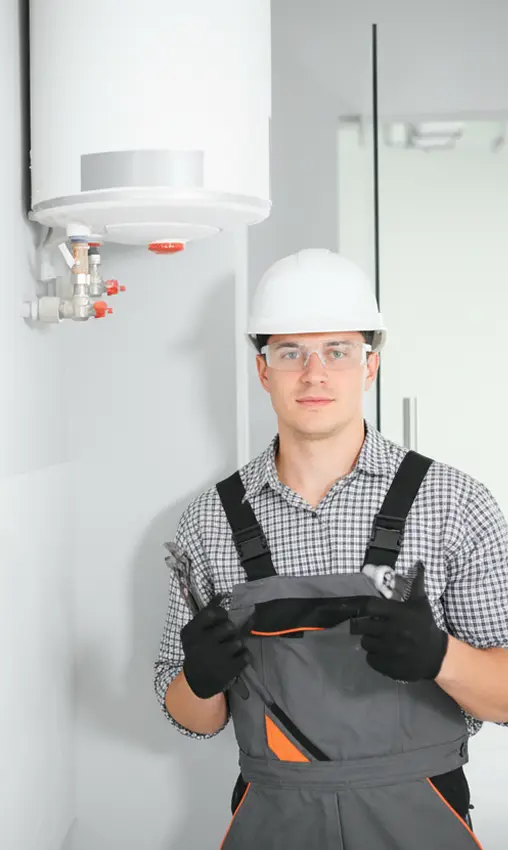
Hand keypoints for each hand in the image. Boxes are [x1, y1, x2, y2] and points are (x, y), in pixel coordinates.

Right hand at [181, 595, 248, 698]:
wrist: (197, 682)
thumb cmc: (197, 651)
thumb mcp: (195, 633)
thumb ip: (207, 613)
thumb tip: (221, 595)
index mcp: (191, 634)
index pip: (211, 614)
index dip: (220, 614)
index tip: (221, 619)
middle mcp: (202, 645)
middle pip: (229, 627)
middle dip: (230, 631)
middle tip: (225, 637)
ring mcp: (216, 658)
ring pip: (239, 641)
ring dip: (236, 645)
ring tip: (229, 651)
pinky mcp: (228, 671)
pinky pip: (246, 655)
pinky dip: (243, 656)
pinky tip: (234, 659)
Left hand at [350, 562, 448, 681]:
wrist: (436, 656)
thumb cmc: (425, 626)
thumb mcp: (421, 604)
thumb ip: (416, 584)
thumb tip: (418, 562)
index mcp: (399, 614)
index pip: (369, 607)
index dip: (364, 609)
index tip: (365, 611)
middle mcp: (393, 632)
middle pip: (362, 627)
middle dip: (363, 626)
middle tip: (369, 626)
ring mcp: (390, 651)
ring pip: (365, 643)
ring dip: (369, 641)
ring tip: (378, 639)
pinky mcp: (388, 666)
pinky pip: (370, 659)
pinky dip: (373, 656)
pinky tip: (383, 652)